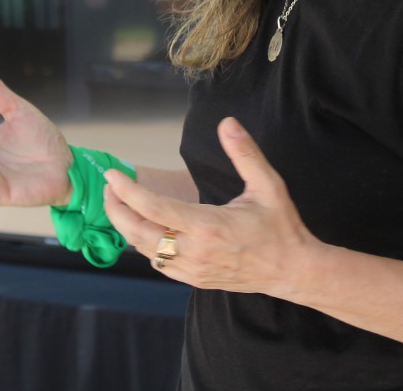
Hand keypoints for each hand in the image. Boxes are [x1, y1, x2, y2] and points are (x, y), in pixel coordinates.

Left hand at [103, 116, 318, 295]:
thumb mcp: (268, 185)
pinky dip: (145, 245)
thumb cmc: (281, 226)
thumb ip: (245, 153)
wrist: (293, 271)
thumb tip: (227, 123)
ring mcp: (193, 269)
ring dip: (127, 227)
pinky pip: (159, 264)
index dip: (127, 190)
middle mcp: (195, 251)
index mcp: (208, 225)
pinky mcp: (195, 280)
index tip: (112, 174)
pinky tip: (145, 229)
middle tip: (109, 188)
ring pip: (145, 250)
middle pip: (138, 232)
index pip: (153, 208)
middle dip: (116, 209)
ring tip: (120, 205)